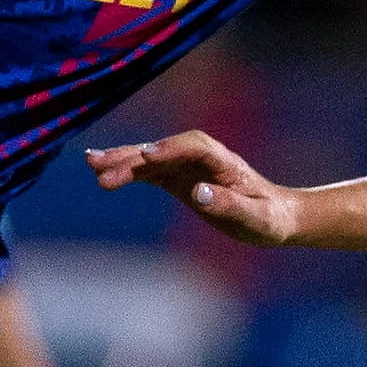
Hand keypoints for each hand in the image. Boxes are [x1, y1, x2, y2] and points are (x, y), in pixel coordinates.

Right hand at [87, 132, 300, 246]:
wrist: (274, 216)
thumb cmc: (268, 218)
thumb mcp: (255, 219)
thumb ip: (228, 205)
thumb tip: (198, 193)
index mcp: (223, 161)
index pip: (192, 147)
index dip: (168, 150)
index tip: (146, 158)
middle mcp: (201, 157)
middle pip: (163, 149)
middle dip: (134, 157)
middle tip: (103, 168)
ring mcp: (186, 165)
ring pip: (150, 158)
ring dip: (121, 161)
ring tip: (92, 165)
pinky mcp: (177, 177)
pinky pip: (147, 172)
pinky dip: (125, 171)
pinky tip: (99, 170)